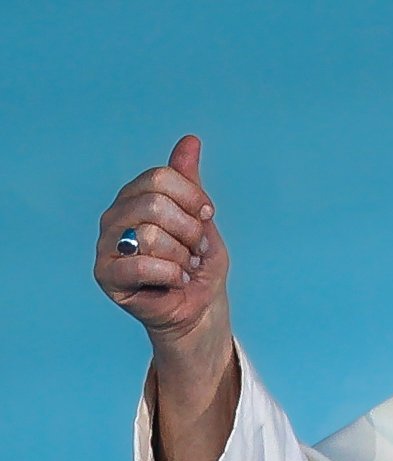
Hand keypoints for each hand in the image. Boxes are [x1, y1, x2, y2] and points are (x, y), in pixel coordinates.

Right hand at [94, 135, 229, 346]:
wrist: (199, 308)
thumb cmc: (199, 264)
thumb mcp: (200, 218)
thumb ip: (189, 180)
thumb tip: (191, 140)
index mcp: (136, 196)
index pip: (161, 178)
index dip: (192, 197)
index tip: (206, 215)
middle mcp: (116, 216)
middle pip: (155, 204)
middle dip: (189, 230)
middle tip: (194, 249)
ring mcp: (106, 245)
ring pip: (150, 235)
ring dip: (182, 256)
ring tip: (184, 267)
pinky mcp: (106, 275)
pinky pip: (141, 265)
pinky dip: (171, 274)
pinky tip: (175, 281)